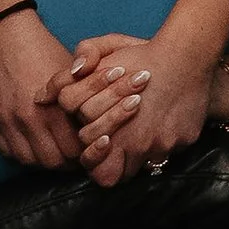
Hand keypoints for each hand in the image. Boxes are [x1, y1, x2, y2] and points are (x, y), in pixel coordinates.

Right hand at [0, 10, 82, 167]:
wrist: (4, 34)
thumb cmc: (44, 50)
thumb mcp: (73, 70)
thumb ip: (86, 98)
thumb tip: (103, 122)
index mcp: (57, 106)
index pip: (76, 148)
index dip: (86, 151)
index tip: (92, 147)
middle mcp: (32, 119)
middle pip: (54, 160)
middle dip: (68, 161)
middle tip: (76, 154)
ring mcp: (8, 122)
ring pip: (31, 161)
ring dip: (45, 160)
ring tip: (56, 152)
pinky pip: (9, 153)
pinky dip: (23, 154)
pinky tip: (34, 145)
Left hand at [65, 32, 215, 187]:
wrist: (188, 53)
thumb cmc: (142, 56)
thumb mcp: (96, 60)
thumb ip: (65, 80)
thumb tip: (40, 98)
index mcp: (113, 133)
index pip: (99, 172)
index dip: (97, 163)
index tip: (100, 147)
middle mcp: (139, 146)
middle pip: (122, 175)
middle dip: (118, 162)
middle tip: (119, 143)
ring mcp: (165, 145)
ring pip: (149, 164)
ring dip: (143, 153)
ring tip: (143, 131)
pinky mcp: (187, 139)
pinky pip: (173, 149)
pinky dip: (167, 138)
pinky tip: (165, 118)